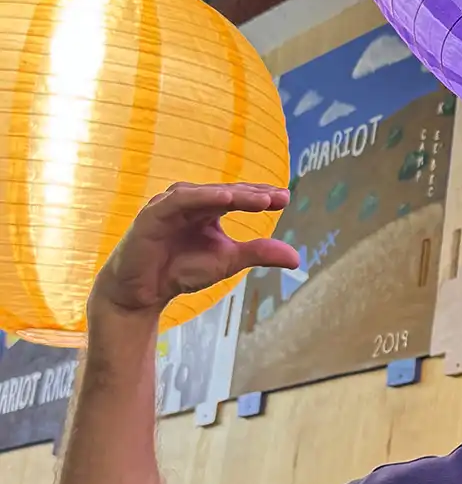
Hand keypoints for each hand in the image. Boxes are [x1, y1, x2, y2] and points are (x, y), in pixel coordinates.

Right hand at [89, 183, 300, 320]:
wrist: (142, 292)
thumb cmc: (182, 270)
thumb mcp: (228, 261)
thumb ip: (258, 254)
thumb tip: (296, 257)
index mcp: (207, 207)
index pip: (238, 196)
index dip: (262, 196)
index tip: (286, 198)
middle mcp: (190, 201)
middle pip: (226, 192)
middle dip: (253, 194)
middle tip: (279, 196)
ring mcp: (170, 204)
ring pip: (206, 193)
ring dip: (233, 194)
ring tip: (260, 198)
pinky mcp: (153, 214)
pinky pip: (179, 201)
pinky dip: (202, 197)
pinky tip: (223, 198)